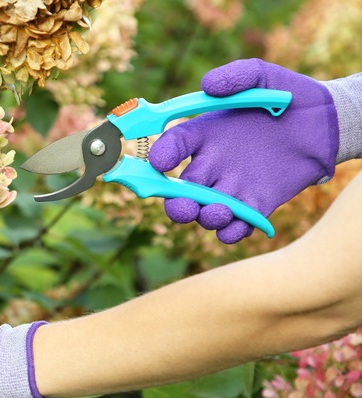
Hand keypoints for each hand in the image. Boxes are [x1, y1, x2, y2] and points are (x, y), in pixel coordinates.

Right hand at [149, 59, 338, 242]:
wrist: (326, 124)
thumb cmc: (289, 96)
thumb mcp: (263, 76)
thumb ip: (235, 76)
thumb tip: (207, 85)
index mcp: (205, 133)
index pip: (173, 145)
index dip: (163, 154)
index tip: (160, 162)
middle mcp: (212, 164)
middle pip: (180, 190)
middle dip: (175, 202)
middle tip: (182, 205)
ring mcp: (232, 186)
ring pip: (205, 212)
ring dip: (205, 217)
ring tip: (219, 211)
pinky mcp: (257, 204)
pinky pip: (236, 227)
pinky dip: (232, 232)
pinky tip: (236, 224)